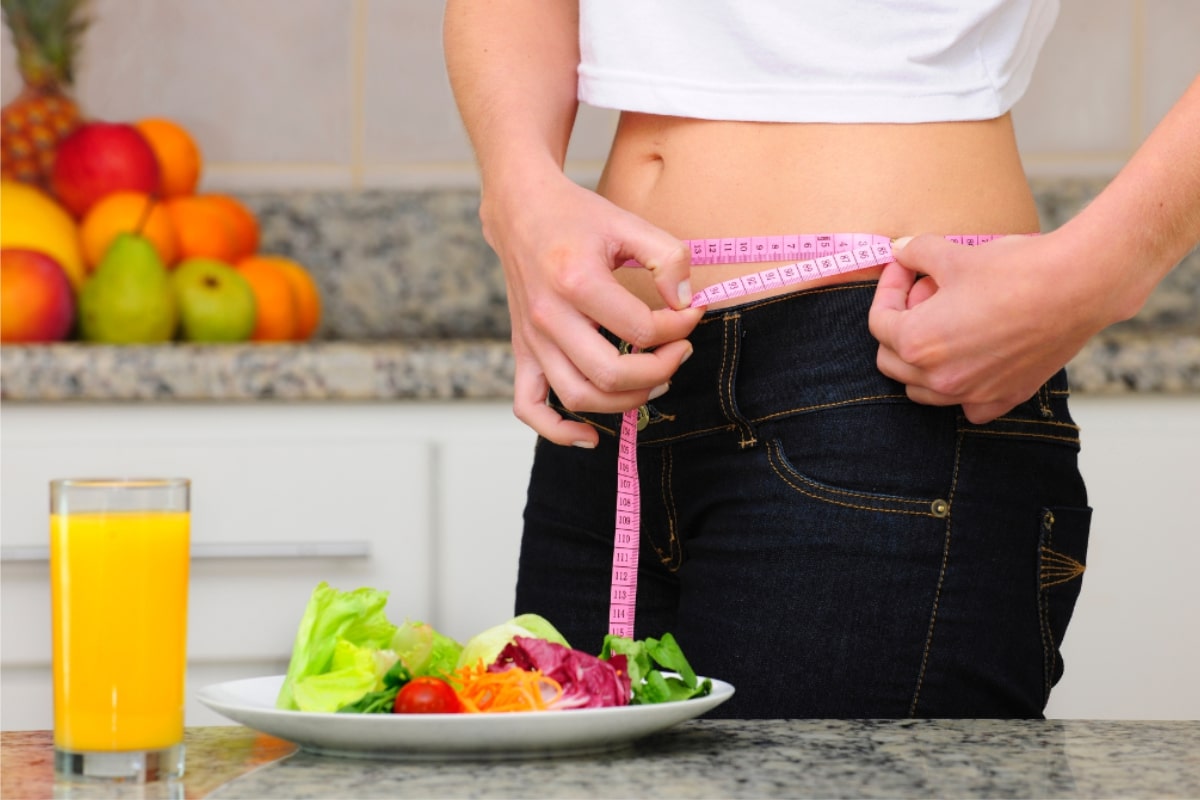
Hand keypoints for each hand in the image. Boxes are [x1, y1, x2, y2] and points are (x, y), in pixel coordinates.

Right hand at [483, 173, 703, 446]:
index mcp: (576, 280)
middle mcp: (548, 316)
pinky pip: (529, 407)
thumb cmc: (577, 217)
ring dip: (626, 402)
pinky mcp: (522, 351)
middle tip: (681, 351)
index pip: (640, 328)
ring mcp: (531, 339)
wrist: (521, 211)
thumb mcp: (629, 222)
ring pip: (579, 397)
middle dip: (659, 371)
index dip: (678, 327)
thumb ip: (668, 258)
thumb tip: (685, 305)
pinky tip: (592, 435)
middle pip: (610, 374)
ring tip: (655, 381)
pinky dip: (558, 431)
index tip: (692, 313)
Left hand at [868, 232, 1107, 422]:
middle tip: (926, 293)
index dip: (889, 289)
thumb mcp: (954, 254)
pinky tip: (973, 359)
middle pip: (892, 360)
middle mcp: (939, 378)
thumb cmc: (1015, 269)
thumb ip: (916, 254)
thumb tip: (899, 251)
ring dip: (922, 361)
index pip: (878, 323)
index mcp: (917, 343)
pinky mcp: (1005, 397)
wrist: (1079, 286)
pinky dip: (962, 389)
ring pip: (922, 390)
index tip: (905, 269)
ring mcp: (972, 393)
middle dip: (899, 326)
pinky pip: (968, 407)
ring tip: (947, 323)